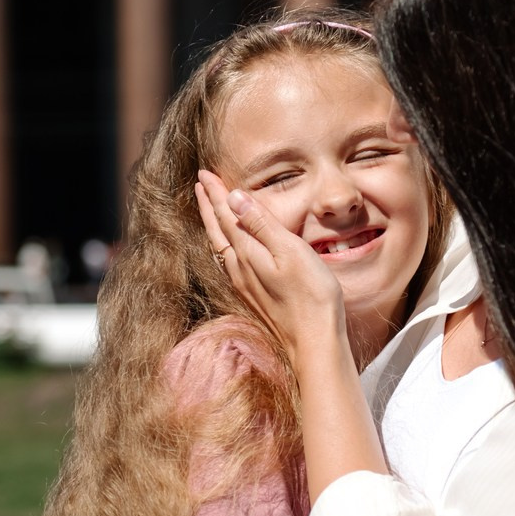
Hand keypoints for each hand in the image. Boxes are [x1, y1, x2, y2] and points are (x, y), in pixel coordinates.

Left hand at [195, 171, 344, 361]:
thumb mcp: (289, 251)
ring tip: (209, 208)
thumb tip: (233, 197)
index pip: (226, 214)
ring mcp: (244, 284)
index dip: (215, 193)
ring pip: (220, 245)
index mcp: (246, 252)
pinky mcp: (253, 295)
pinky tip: (228, 247)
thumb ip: (261, 223)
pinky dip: (223, 243)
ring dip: (213, 223)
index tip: (205, 173)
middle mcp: (239, 268)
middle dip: (209, 205)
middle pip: (218, 229)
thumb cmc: (310, 294)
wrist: (314, 342)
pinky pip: (229, 261)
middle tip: (201, 184)